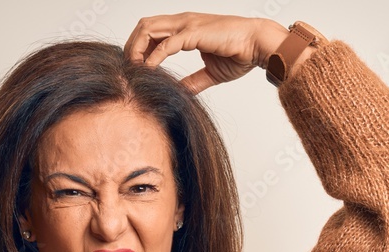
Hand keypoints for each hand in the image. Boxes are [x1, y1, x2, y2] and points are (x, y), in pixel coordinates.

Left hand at [124, 13, 290, 94]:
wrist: (258, 45)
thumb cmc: (240, 54)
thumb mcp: (210, 73)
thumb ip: (193, 82)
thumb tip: (179, 93)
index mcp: (185, 27)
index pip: (152, 31)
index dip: (140, 48)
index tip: (136, 69)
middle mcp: (183, 21)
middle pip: (144, 26)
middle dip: (131, 47)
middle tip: (130, 70)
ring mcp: (187, 25)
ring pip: (148, 30)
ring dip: (137, 50)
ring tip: (135, 70)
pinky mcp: (194, 33)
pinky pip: (166, 45)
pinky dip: (153, 58)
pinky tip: (148, 72)